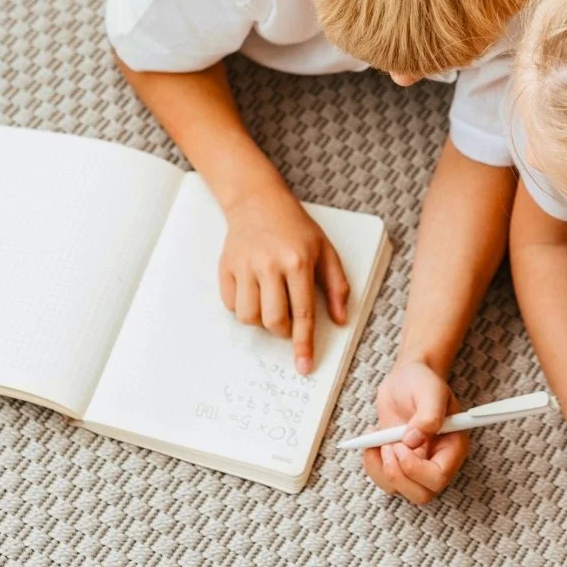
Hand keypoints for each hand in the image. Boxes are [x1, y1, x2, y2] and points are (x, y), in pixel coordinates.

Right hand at [218, 182, 349, 373]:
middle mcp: (269, 266)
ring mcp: (245, 267)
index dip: (303, 343)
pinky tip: (253, 290)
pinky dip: (243, 307)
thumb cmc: (296, 228)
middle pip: (273, 321)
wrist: (258, 201)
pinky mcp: (225, 268)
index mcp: (298, 262)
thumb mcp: (325, 250)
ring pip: (249, 317)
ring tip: (270, 302)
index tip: (304, 365)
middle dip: (282, 331)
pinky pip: (231, 305)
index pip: (303, 313)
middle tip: (288, 319)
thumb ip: (336, 286)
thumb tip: (340, 320)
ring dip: (261, 320)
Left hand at [361, 361, 469, 504]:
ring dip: (382, 468)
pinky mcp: (398, 464)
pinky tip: (372, 441)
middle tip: (388, 446)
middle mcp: (437, 461)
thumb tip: (413, 441)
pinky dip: (372, 464)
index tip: (401, 445)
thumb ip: (428, 415)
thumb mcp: (431, 390)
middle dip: (398, 474)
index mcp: (452, 447)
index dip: (416, 469)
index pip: (439, 477)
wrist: (406, 379)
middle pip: (422, 494)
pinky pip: (383, 480)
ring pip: (399, 490)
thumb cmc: (423, 382)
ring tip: (378, 438)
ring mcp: (416, 465)